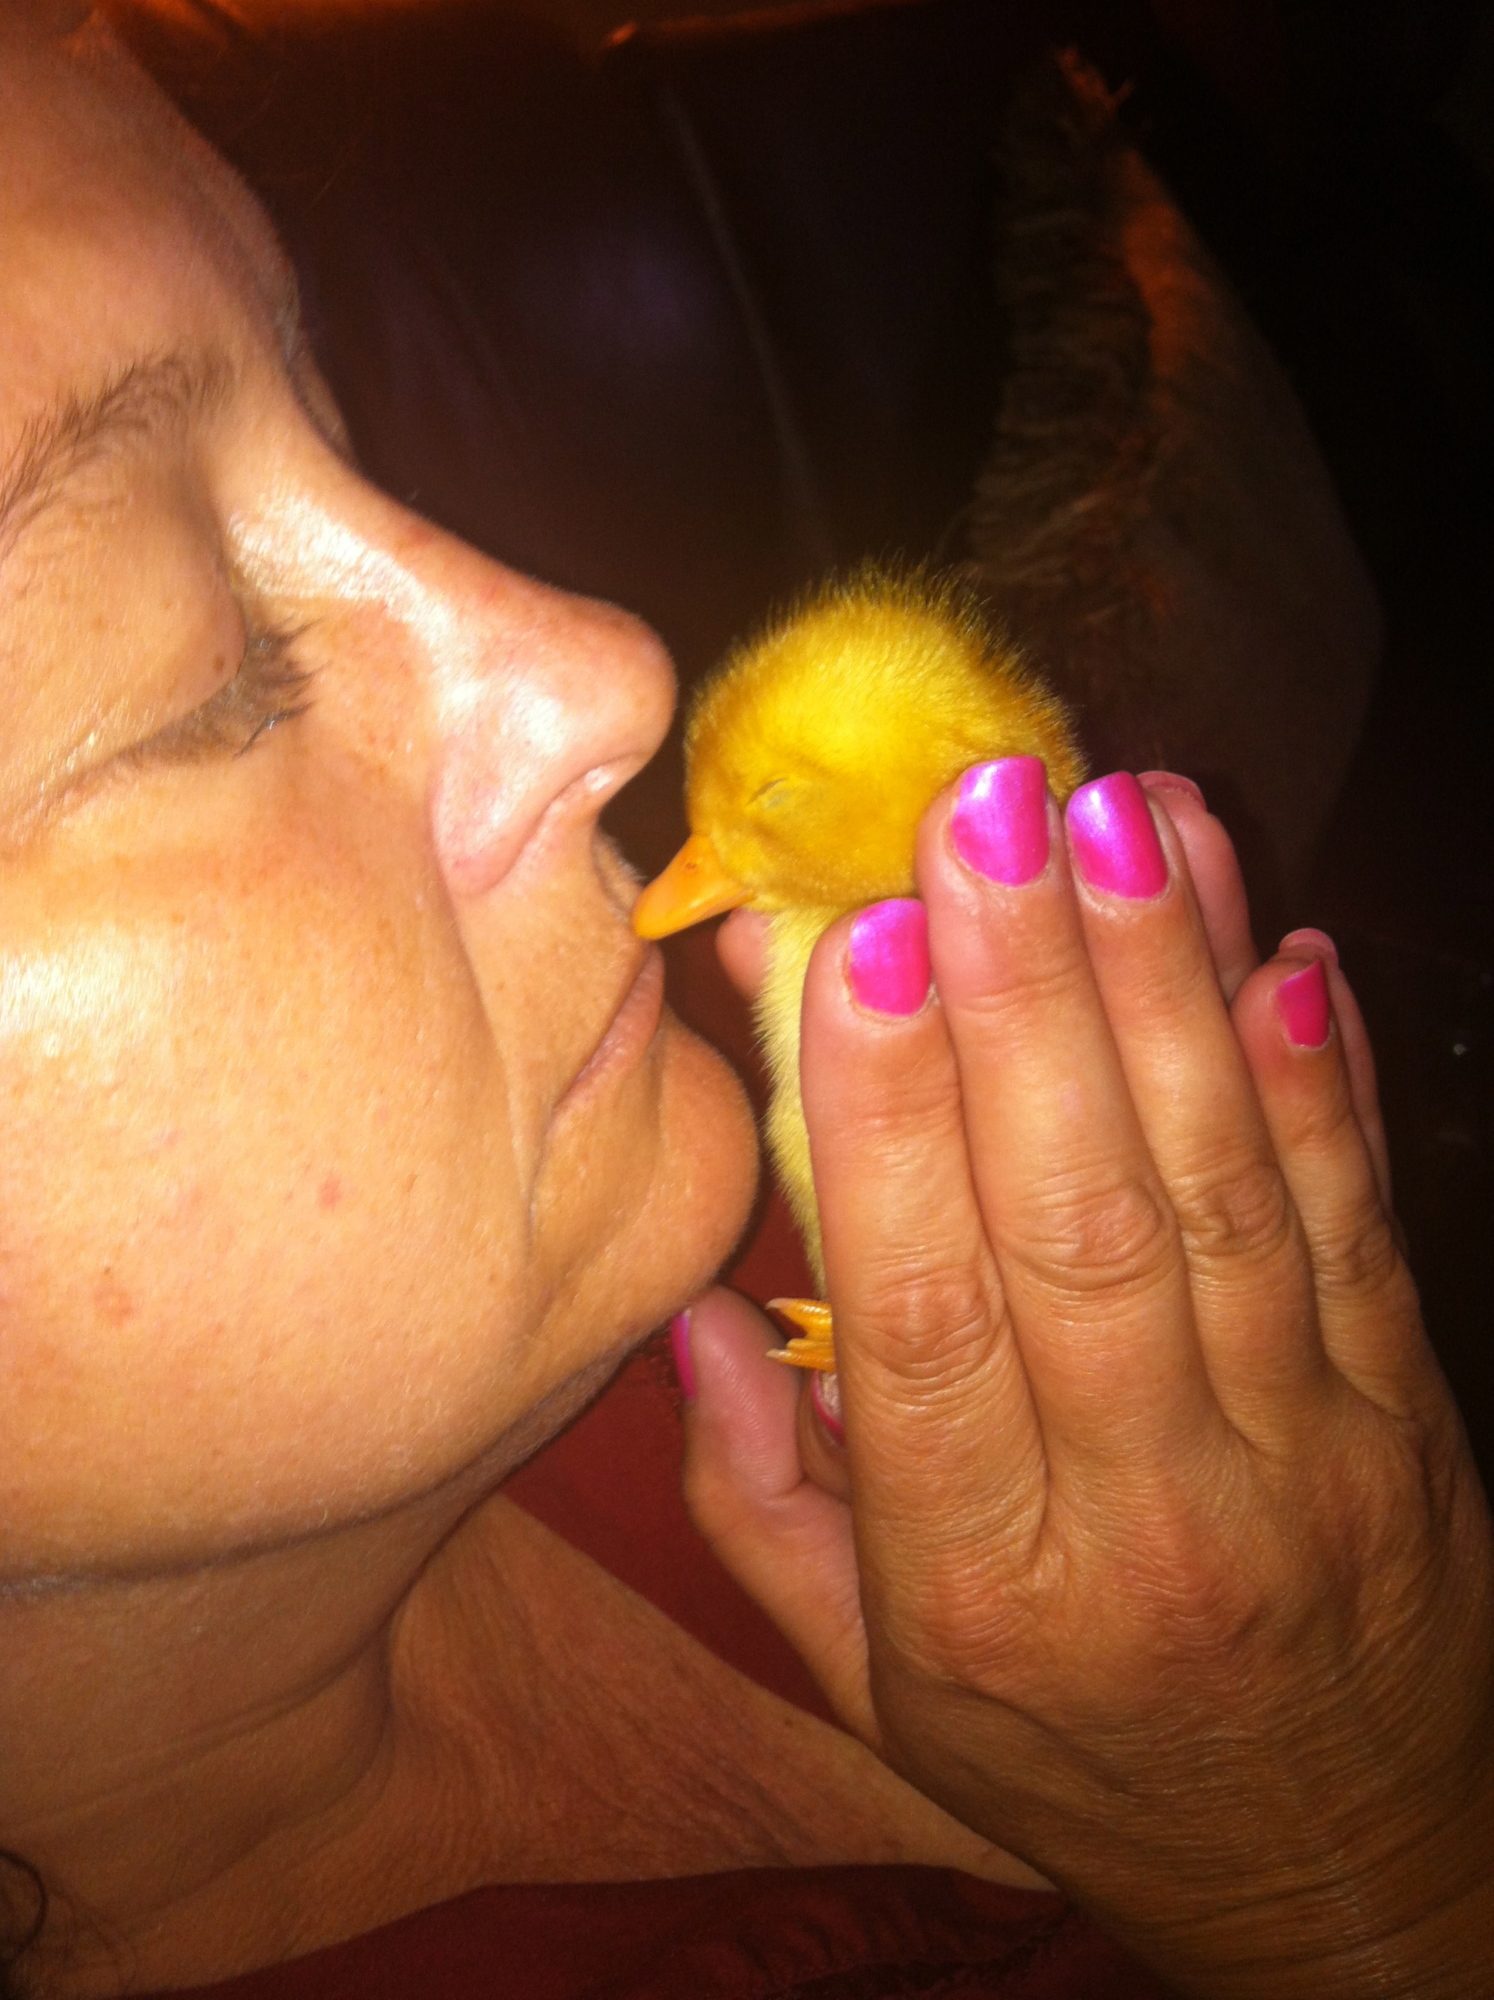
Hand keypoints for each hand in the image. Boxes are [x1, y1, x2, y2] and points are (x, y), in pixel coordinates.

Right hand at [682, 772, 1493, 1997]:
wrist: (1336, 1871)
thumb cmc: (1066, 1759)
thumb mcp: (873, 1688)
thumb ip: (758, 1506)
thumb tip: (684, 1307)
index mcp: (977, 1582)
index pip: (924, 1319)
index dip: (887, 1122)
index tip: (854, 948)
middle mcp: (1143, 1510)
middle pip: (1080, 1221)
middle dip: (1030, 997)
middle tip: (987, 809)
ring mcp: (1296, 1454)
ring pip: (1228, 1193)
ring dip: (1172, 987)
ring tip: (1122, 814)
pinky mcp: (1403, 1416)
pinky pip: (1360, 1226)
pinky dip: (1320, 1077)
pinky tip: (1278, 942)